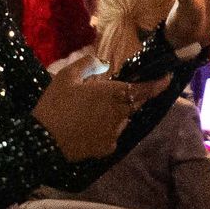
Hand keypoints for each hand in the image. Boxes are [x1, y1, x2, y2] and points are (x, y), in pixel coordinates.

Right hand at [32, 52, 166, 160]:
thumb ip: (87, 64)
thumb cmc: (54, 104)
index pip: (142, 89)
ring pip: (123, 119)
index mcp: (111, 94)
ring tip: (91, 111)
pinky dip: (107, 128)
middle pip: (134, 104)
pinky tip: (88, 127)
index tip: (167, 78)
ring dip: (116, 113)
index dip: (157, 84)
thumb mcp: (65, 77)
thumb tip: (102, 61)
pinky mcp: (108, 148)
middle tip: (111, 93)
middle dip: (131, 97)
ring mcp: (115, 132)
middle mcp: (119, 114)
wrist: (43, 140)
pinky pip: (113, 134)